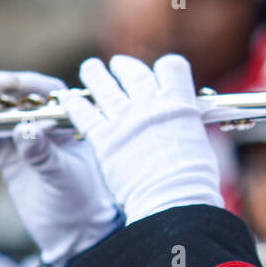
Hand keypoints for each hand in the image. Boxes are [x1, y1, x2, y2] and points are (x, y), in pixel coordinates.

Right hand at [0, 70, 121, 266]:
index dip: (26, 84)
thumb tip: (24, 129)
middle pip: (20, 98)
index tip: (3, 84)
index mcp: (72, 122)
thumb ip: (44, 154)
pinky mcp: (10, 157)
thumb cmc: (82, 200)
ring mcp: (28, 139)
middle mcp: (49, 125)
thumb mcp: (65, 176)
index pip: (49, 93)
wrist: (75, 231)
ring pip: (1, 114)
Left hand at [61, 54, 222, 223]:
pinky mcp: (104, 139)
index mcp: (178, 104)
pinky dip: (75, 104)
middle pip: (134, 72)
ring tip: (90, 68)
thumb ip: (182, 123)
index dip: (167, 68)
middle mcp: (151, 105)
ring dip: (96, 74)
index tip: (162, 73)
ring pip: (104, 85)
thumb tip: (178, 120)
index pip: (172, 67)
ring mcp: (125, 120)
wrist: (173, 201)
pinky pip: (84, 114)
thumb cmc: (194, 179)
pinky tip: (68, 99)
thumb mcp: (197, 140)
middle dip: (126, 66)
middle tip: (118, 65)